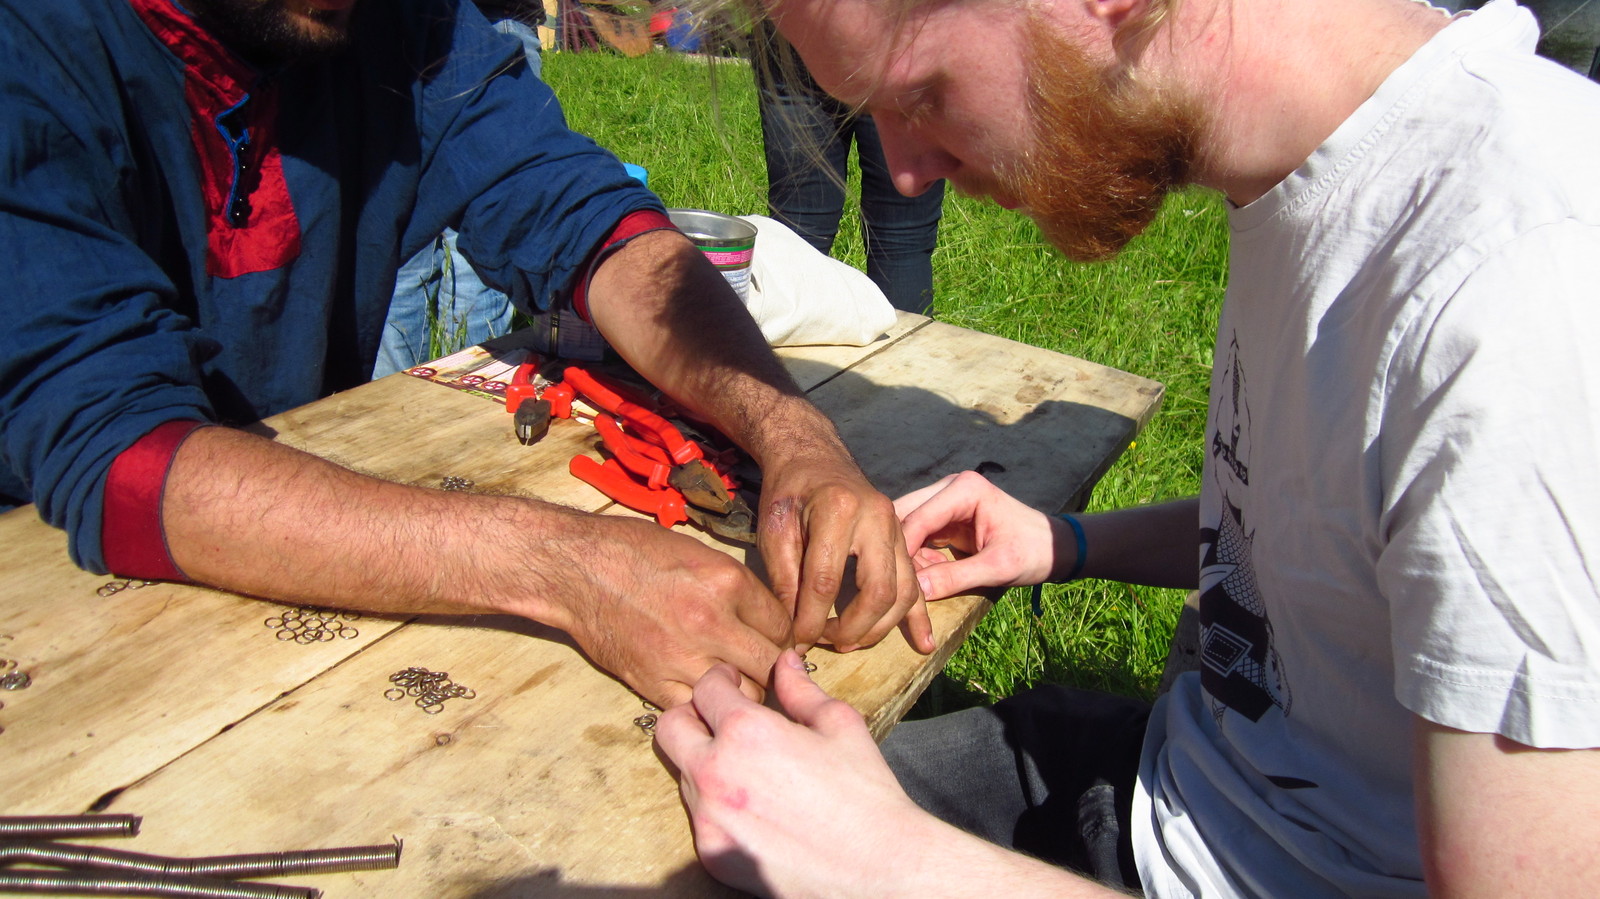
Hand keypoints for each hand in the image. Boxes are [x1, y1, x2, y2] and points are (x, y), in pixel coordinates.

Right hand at [530, 513, 793, 707]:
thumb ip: (737, 587)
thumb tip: (766, 619)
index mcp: (726, 582)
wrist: (575, 569)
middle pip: (770, 665)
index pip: (781, 625)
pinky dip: (706, 703)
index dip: (782, 634)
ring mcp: (682, 657)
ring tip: (735, 679)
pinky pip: (700, 708)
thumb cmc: (634, 551)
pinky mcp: (654, 683)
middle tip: (764, 665)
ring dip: (744, 689)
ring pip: (743, 694)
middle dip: (773, 667)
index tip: (774, 639)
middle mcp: (710, 622)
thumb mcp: (699, 553)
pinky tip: (702, 690)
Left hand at [656, 650, 931, 896]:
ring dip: (706, 761)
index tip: (734, 683)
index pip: (705, 687)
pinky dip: (718, 804)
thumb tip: (784, 661)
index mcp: (746, 732)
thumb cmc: (864, 792)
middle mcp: (715, 773)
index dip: (721, 679)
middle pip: (670, 728)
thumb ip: (800, 690)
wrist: (877, 867)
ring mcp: (708, 818)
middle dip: (693, 715)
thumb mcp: (839, 725)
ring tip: (749, 767)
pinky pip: (699, 815)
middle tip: (722, 719)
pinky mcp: (711, 854)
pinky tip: (755, 806)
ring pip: (683, 773)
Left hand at [756, 447, 931, 654]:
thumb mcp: (774, 529)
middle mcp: (877, 518)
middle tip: (826, 644)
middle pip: (877, 592)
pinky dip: (918, 616)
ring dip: (879, 628)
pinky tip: (922, 643)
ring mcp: (897, 528)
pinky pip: (917, 582)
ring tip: (849, 643)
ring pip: (903, 592)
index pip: (826, 581)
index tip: (796, 642)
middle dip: (852, 629)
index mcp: (838, 510)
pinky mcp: (904, 538)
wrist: (814, 455)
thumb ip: (784, 579)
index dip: (810, 620)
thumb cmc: (789, 490)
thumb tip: (794, 630)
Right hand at [894, 471, 1057, 599]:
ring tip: (912, 585)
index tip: (891, 582)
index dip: (901, 550)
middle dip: (897, 550)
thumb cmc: (1034, 552)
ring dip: (905, 556)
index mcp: (964, 489)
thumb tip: (916, 591)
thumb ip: (956, 578)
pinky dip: (915, 558)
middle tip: (894, 583)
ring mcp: (944, 501)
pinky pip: (917, 537)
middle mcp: (949, 488)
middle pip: (903, 515)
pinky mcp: (944, 518)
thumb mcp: (998, 568)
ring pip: (905, 527)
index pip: (917, 517)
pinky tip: (925, 578)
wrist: (1055, 547)